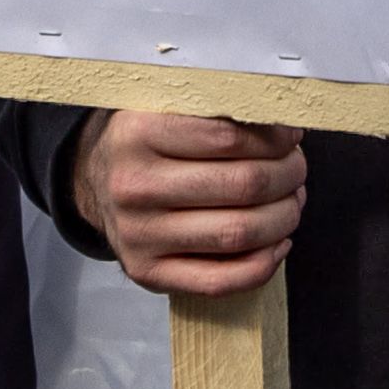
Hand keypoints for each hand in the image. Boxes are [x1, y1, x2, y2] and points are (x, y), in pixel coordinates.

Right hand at [75, 111, 305, 296]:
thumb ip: (214, 112)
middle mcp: (133, 185)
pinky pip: (221, 280)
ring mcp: (138, 234)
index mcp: (136, 133)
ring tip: (290, 201)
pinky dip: (264, 264)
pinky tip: (276, 243)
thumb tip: (283, 127)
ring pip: (240, 232)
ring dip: (284, 217)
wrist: (94, 182)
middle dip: (288, 175)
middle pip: (243, 185)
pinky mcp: (147, 271)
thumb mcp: (163, 108)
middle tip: (295, 168)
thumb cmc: (144, 144)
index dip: (274, 138)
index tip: (290, 137)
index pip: (228, 137)